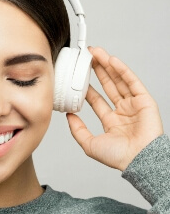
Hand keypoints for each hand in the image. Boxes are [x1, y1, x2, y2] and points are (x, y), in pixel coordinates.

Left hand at [67, 47, 163, 170]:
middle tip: (87, 58)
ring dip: (108, 66)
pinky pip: (132, 82)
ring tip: (96, 53)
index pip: (96, 99)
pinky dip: (122, 70)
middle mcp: (122, 111)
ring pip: (119, 80)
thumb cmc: (119, 157)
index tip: (78, 76)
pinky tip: (112, 60)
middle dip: (97, 71)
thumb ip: (77, 130)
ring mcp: (134, 105)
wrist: (139, 160)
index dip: (87, 87)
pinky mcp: (145, 100)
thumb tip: (68, 116)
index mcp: (111, 121)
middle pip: (108, 85)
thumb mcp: (90, 144)